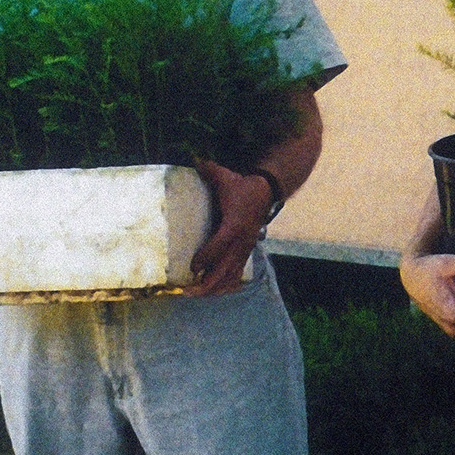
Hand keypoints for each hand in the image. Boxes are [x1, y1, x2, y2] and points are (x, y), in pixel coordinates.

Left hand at [187, 159, 269, 296]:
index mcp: (234, 224)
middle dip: (207, 284)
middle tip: (187, 292)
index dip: (206, 257)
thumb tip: (194, 159)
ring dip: (214, 288)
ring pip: (230, 276)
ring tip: (195, 295)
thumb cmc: (241, 186)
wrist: (266, 192)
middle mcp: (241, 240)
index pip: (220, 244)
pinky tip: (212, 292)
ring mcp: (245, 248)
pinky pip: (236, 274)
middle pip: (225, 269)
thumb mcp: (225, 177)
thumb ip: (208, 169)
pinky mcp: (246, 252)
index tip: (192, 267)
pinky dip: (224, 285)